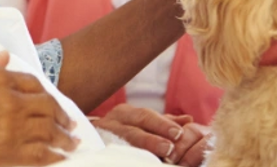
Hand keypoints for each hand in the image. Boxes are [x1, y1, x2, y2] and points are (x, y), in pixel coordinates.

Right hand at [0, 51, 79, 166]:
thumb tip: (3, 56)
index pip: (32, 84)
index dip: (47, 95)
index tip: (54, 103)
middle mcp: (7, 102)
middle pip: (46, 109)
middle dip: (62, 118)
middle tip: (71, 126)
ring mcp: (6, 129)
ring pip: (47, 133)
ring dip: (63, 139)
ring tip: (72, 145)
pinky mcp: (0, 155)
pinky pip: (36, 156)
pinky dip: (51, 156)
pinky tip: (58, 158)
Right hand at [89, 105, 210, 165]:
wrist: (89, 141)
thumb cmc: (122, 131)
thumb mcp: (141, 123)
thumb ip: (164, 122)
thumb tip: (188, 120)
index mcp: (125, 114)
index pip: (146, 116)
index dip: (163, 124)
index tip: (179, 133)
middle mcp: (112, 122)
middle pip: (134, 129)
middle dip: (153, 138)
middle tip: (171, 147)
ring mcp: (102, 136)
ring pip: (122, 141)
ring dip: (142, 148)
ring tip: (160, 155)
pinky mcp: (96, 150)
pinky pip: (110, 153)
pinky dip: (123, 157)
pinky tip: (135, 161)